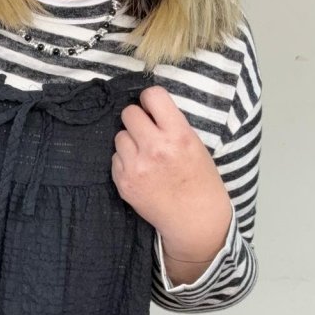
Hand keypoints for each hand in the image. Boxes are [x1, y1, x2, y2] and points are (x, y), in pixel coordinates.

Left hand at [111, 86, 232, 280]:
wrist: (195, 219)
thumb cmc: (200, 180)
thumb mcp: (195, 144)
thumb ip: (171, 125)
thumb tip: (147, 108)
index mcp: (178, 135)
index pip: (152, 96)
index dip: (149, 100)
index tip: (151, 107)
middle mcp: (155, 148)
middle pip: (129, 113)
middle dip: (137, 119)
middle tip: (146, 131)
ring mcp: (136, 166)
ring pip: (119, 136)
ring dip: (129, 141)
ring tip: (145, 154)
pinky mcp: (123, 182)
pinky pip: (115, 158)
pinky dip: (124, 161)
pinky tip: (141, 171)